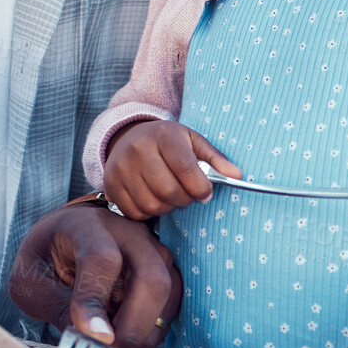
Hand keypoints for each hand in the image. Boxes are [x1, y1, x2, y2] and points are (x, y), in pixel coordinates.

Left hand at [8, 204, 181, 347]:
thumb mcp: (31, 281)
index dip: (97, 301)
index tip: (92, 337)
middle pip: (150, 279)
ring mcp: (153, 251)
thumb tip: (91, 342)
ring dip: (142, 337)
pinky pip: (169, 309)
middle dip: (132, 329)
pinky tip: (121, 345)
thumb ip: (56, 307)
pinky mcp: (166, 272)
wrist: (68, 235)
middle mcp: (128, 233)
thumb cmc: (47, 258)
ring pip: (166, 299)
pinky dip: (148, 335)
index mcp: (87, 226)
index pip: (101, 260)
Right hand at [104, 119, 240, 219]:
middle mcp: (137, 149)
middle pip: (168, 191)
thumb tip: (237, 176)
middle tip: (187, 194)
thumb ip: (215, 159)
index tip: (206, 193)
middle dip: (184, 199)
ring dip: (167, 207)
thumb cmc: (167, 142)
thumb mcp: (192, 141)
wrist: (127, 138)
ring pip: (153, 205)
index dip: (200, 187)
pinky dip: (148, 212)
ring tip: (169, 194)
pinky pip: (135, 213)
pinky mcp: (111, 185)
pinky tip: (152, 198)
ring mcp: (121, 168)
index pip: (185, 168)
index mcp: (162, 135)